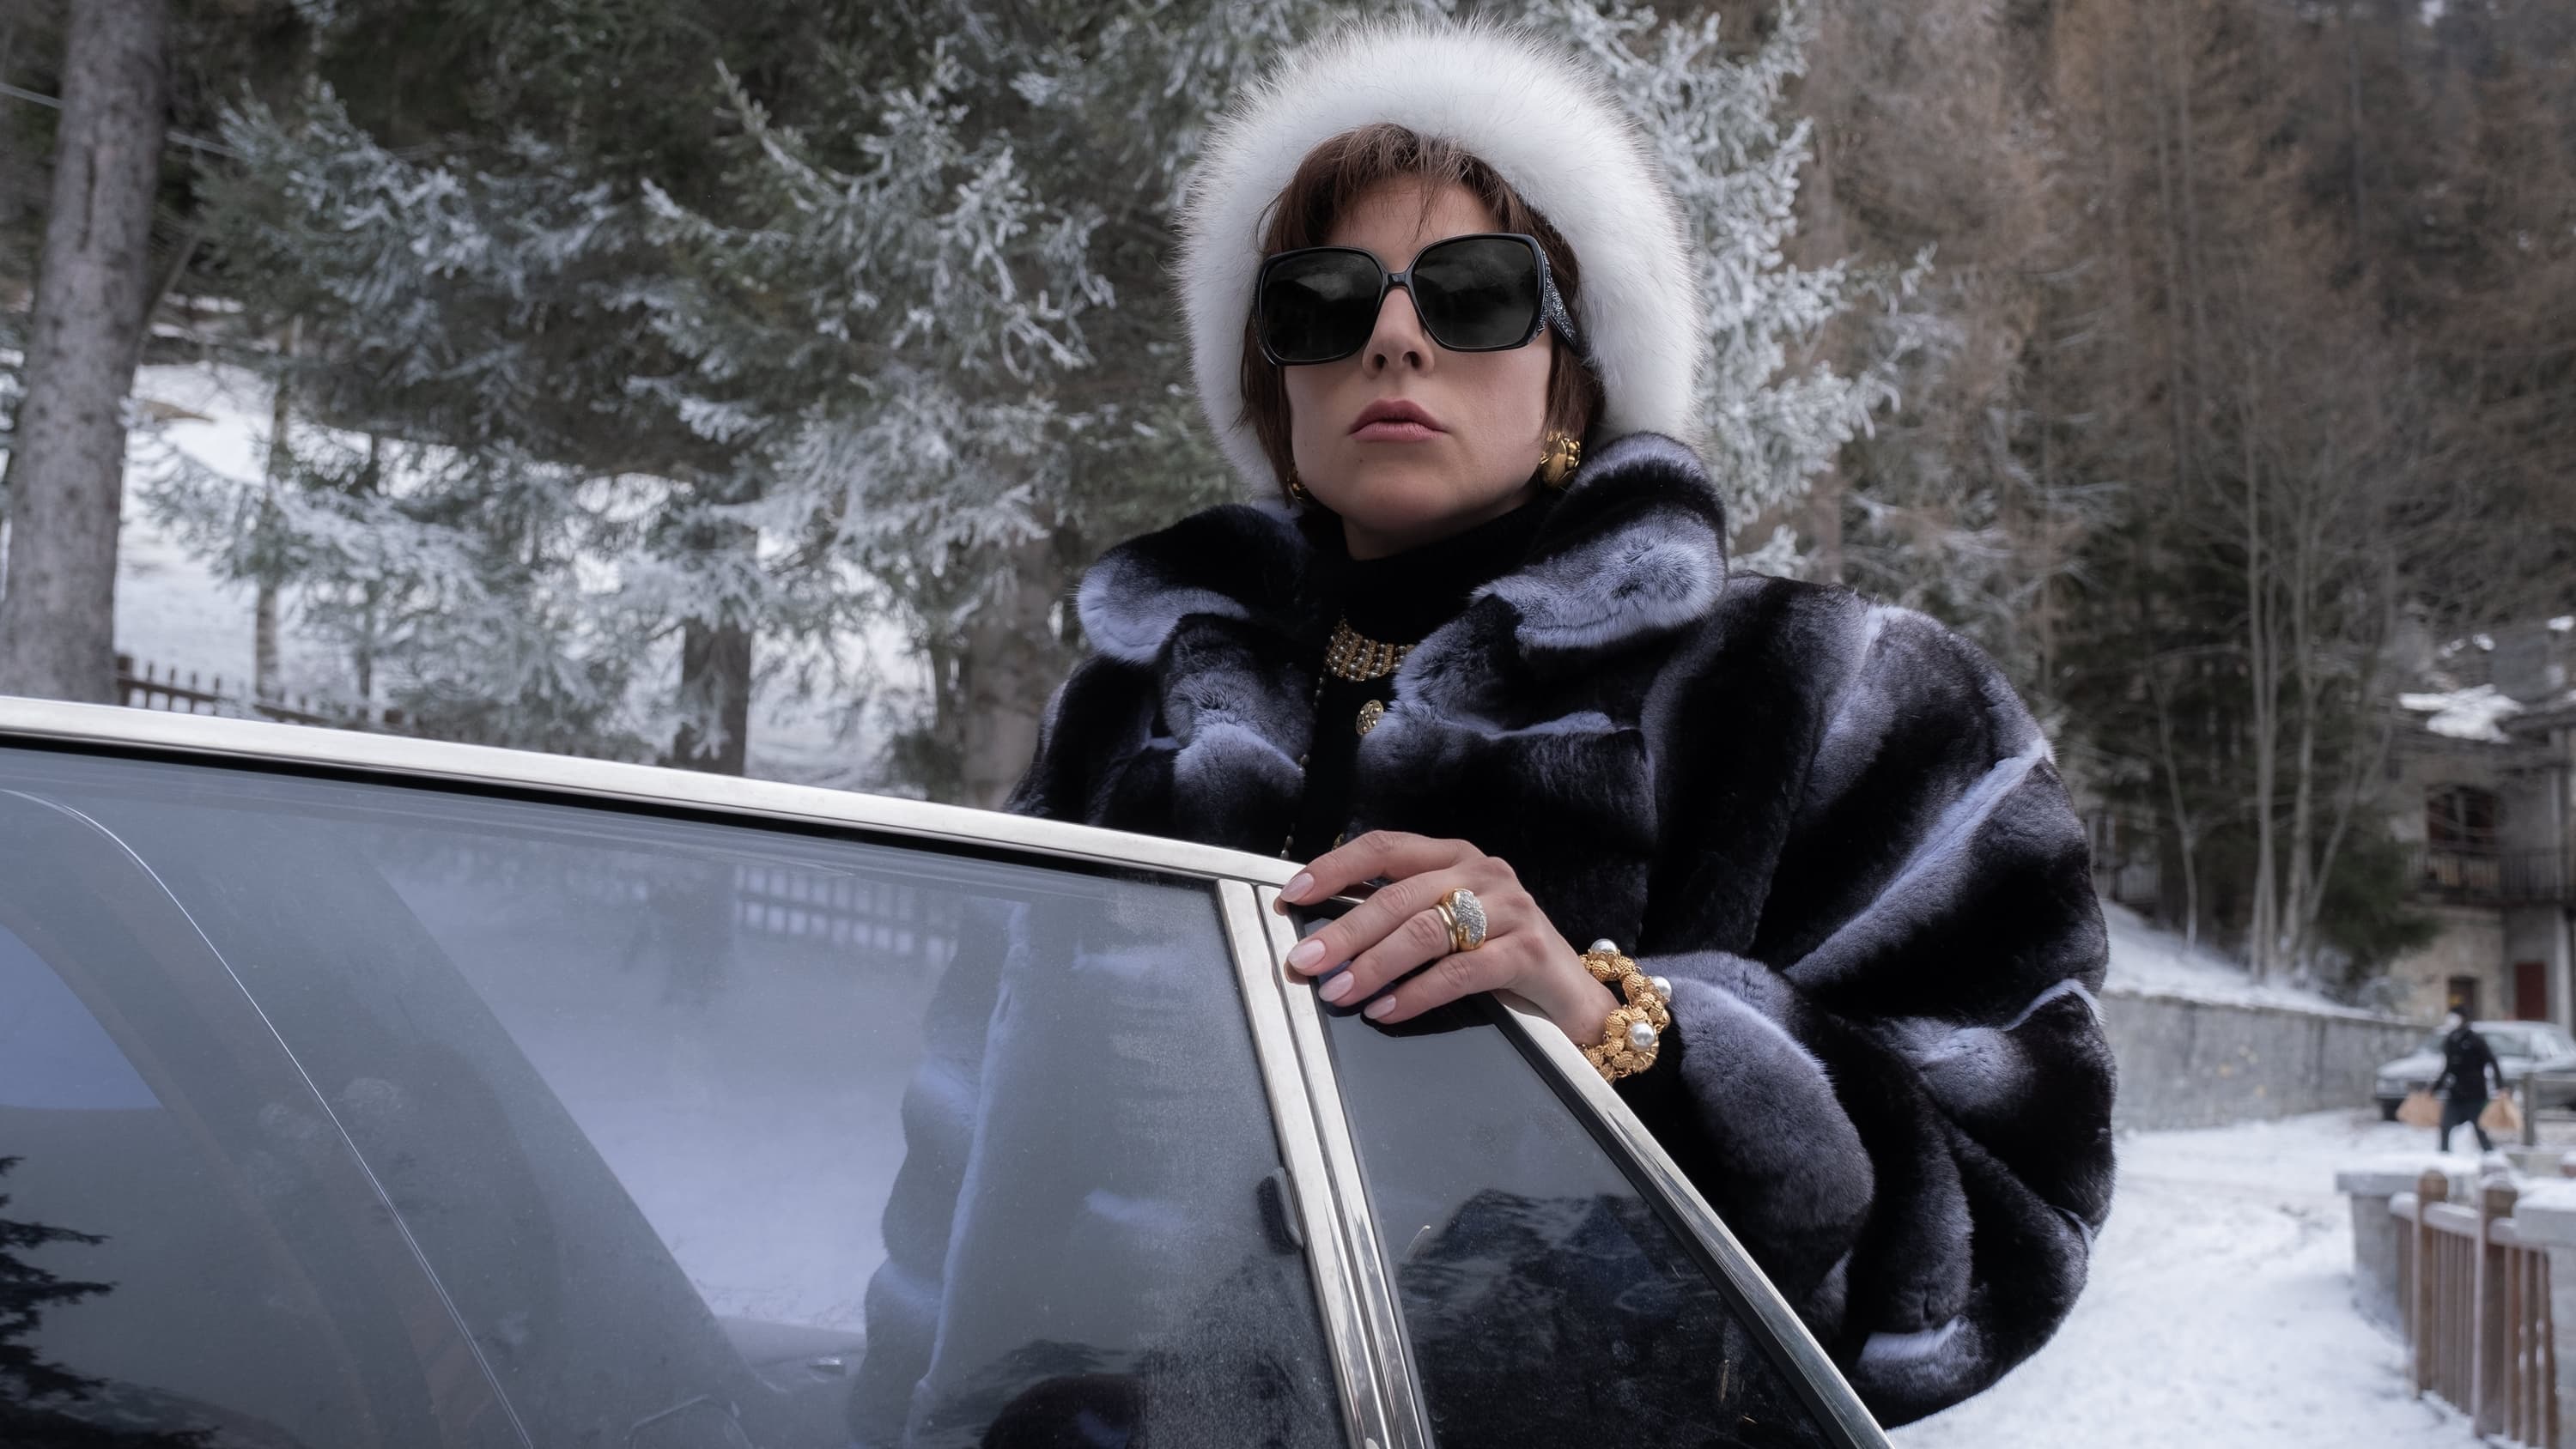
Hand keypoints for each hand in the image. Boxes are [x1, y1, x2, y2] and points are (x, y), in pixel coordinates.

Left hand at [1274, 831, 1616, 1043]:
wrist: (1574, 999)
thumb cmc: (1498, 959)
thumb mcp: (1449, 925)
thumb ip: (1401, 916)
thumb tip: (1324, 934)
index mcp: (1454, 856)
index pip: (1385, 848)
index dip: (1335, 867)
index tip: (1293, 895)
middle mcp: (1484, 872)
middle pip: (1400, 894)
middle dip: (1345, 930)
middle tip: (1305, 961)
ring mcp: (1510, 907)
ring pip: (1427, 930)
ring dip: (1374, 964)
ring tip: (1339, 992)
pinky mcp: (1528, 950)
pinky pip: (1460, 970)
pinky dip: (1416, 993)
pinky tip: (1386, 1011)